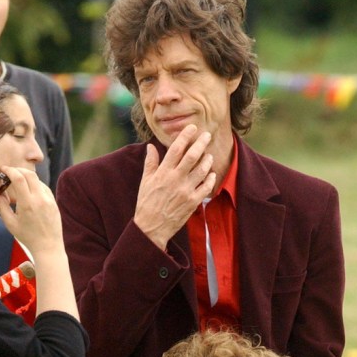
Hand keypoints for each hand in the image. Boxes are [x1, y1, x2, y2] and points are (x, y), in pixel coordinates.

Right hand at [0, 168, 63, 257]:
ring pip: (37, 180)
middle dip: (18, 170)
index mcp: (27, 204)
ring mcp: (49, 200)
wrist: (48, 247)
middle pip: (29, 174)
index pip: (19, 178)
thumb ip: (2, 207)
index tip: (3, 169)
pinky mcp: (54, 203)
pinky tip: (29, 192)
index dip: (10, 170)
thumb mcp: (10, 224)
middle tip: (10, 172)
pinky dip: (35, 185)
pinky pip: (44, 188)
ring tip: (18, 184)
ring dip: (27, 178)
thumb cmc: (28, 237)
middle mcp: (40, 199)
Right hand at [133, 125, 215, 249]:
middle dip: (201, 143)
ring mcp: (186, 191)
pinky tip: (211, 173)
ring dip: (207, 160)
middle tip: (207, 135)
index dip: (185, 136)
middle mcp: (175, 179)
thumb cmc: (146, 204)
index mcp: (163, 173)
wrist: (151, 228)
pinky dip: (210, 178)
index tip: (192, 128)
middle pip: (192, 156)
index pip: (176, 149)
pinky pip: (206, 187)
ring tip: (209, 154)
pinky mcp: (193, 202)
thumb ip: (150, 163)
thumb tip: (150, 146)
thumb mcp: (145, 182)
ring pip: (202, 170)